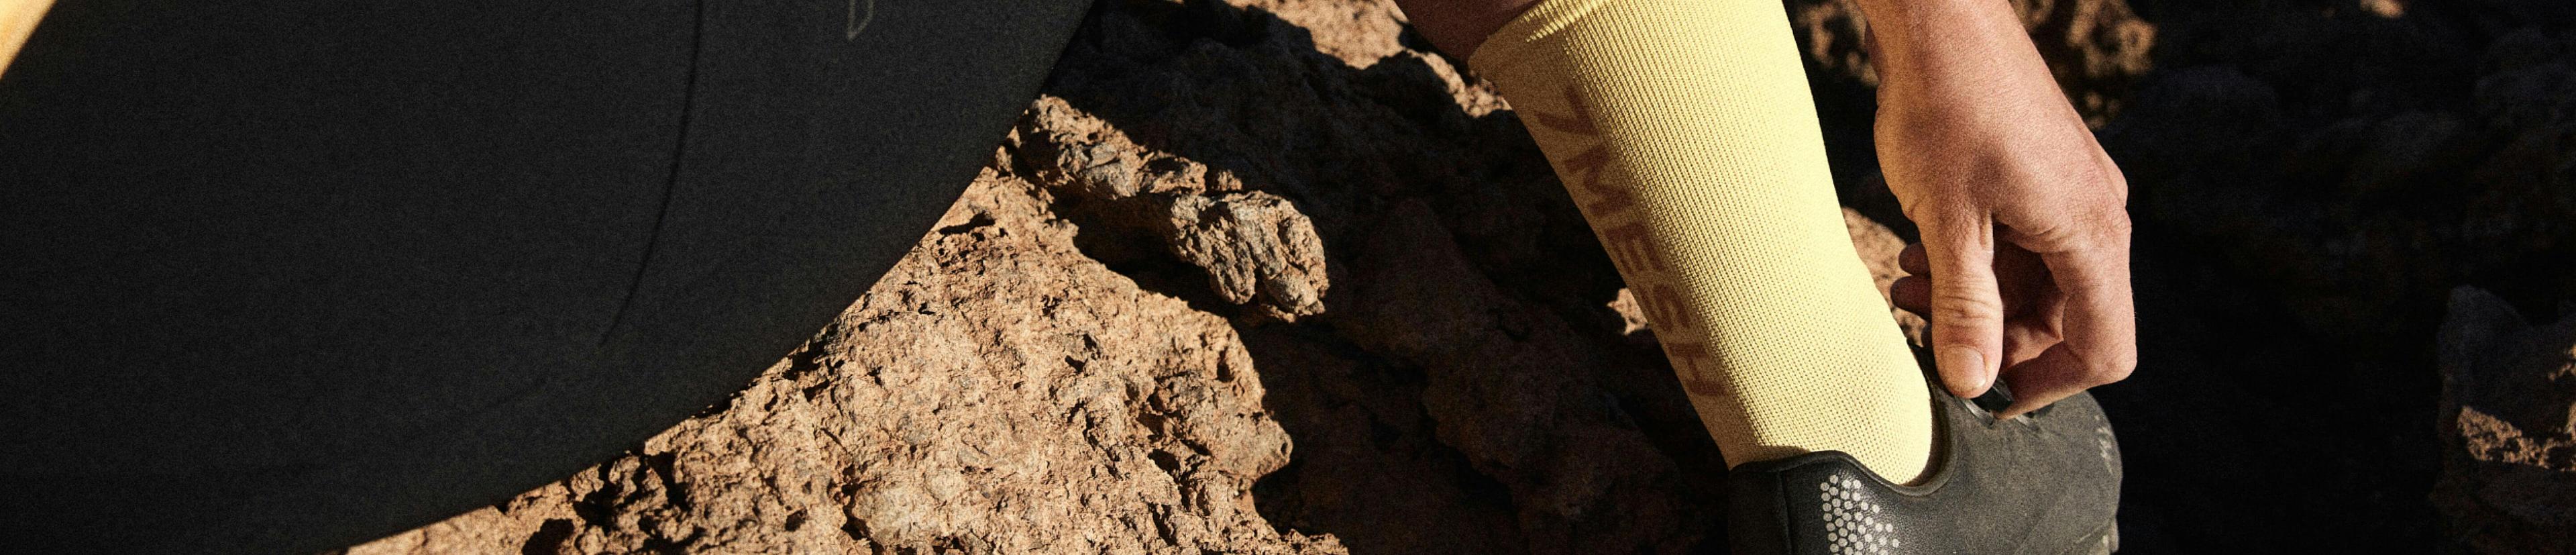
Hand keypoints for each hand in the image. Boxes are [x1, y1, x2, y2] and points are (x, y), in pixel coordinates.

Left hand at [1867, 1, 2136, 417]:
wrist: (1941, 21)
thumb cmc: (1946, 107)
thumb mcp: (1947, 221)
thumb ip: (1965, 308)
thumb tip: (1972, 383)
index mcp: (2093, 235)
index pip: (2105, 348)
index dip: (2049, 385)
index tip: (1987, 397)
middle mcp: (2098, 218)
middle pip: (2068, 321)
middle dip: (1995, 336)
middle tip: (1922, 323)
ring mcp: (2074, 195)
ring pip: (2039, 284)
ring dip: (1978, 299)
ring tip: (1911, 284)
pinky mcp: (2045, 179)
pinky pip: (2026, 245)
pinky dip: (1979, 262)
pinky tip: (1923, 254)